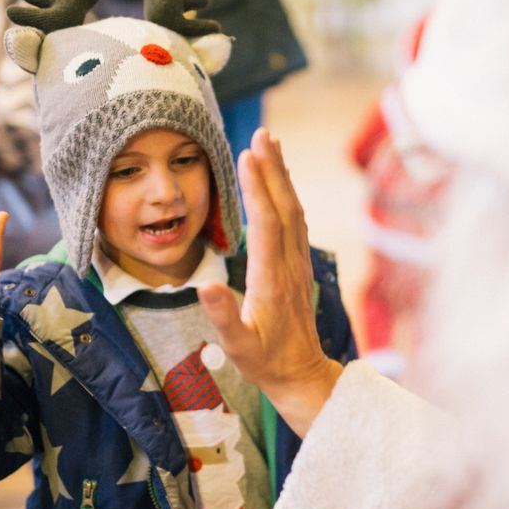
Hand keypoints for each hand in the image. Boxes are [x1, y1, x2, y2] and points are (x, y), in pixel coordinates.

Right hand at [198, 128, 342, 435]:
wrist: (302, 375)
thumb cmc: (265, 362)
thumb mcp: (237, 346)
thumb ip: (223, 316)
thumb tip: (206, 285)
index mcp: (271, 279)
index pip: (266, 224)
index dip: (257, 188)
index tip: (247, 156)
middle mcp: (289, 265)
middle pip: (284, 207)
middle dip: (273, 169)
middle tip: (262, 134)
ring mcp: (298, 264)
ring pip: (293, 211)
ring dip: (282, 176)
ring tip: (271, 144)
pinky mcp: (300, 266)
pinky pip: (295, 222)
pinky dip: (287, 195)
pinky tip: (280, 182)